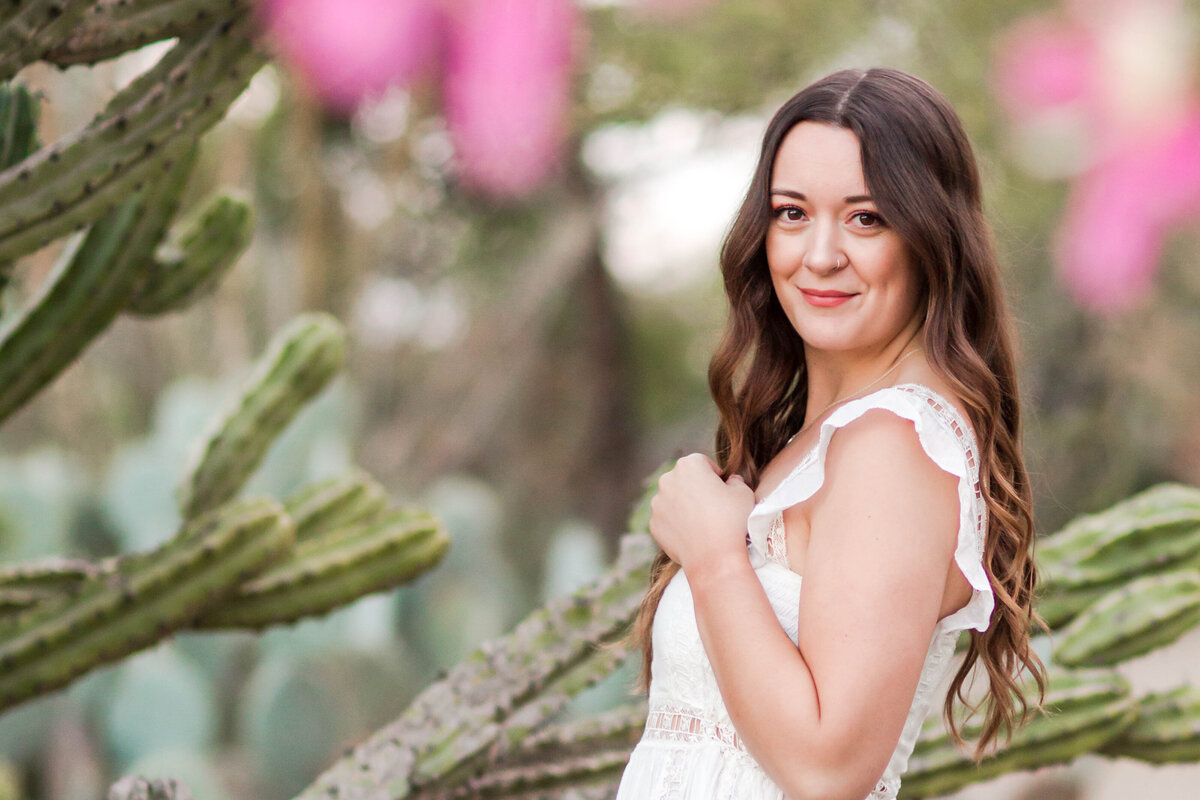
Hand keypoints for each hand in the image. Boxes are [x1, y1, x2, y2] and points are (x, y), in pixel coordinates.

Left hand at [649, 454, 756, 573]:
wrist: (714, 558)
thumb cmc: (731, 521)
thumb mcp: (744, 492)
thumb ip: (736, 480)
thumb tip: (730, 481)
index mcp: (688, 465)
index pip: (704, 463)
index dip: (716, 477)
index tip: (724, 492)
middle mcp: (667, 480)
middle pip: (685, 479)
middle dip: (697, 489)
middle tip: (714, 507)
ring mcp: (657, 503)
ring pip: (674, 499)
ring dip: (686, 505)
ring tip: (704, 522)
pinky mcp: (654, 524)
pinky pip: (668, 519)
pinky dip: (678, 523)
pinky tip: (693, 534)